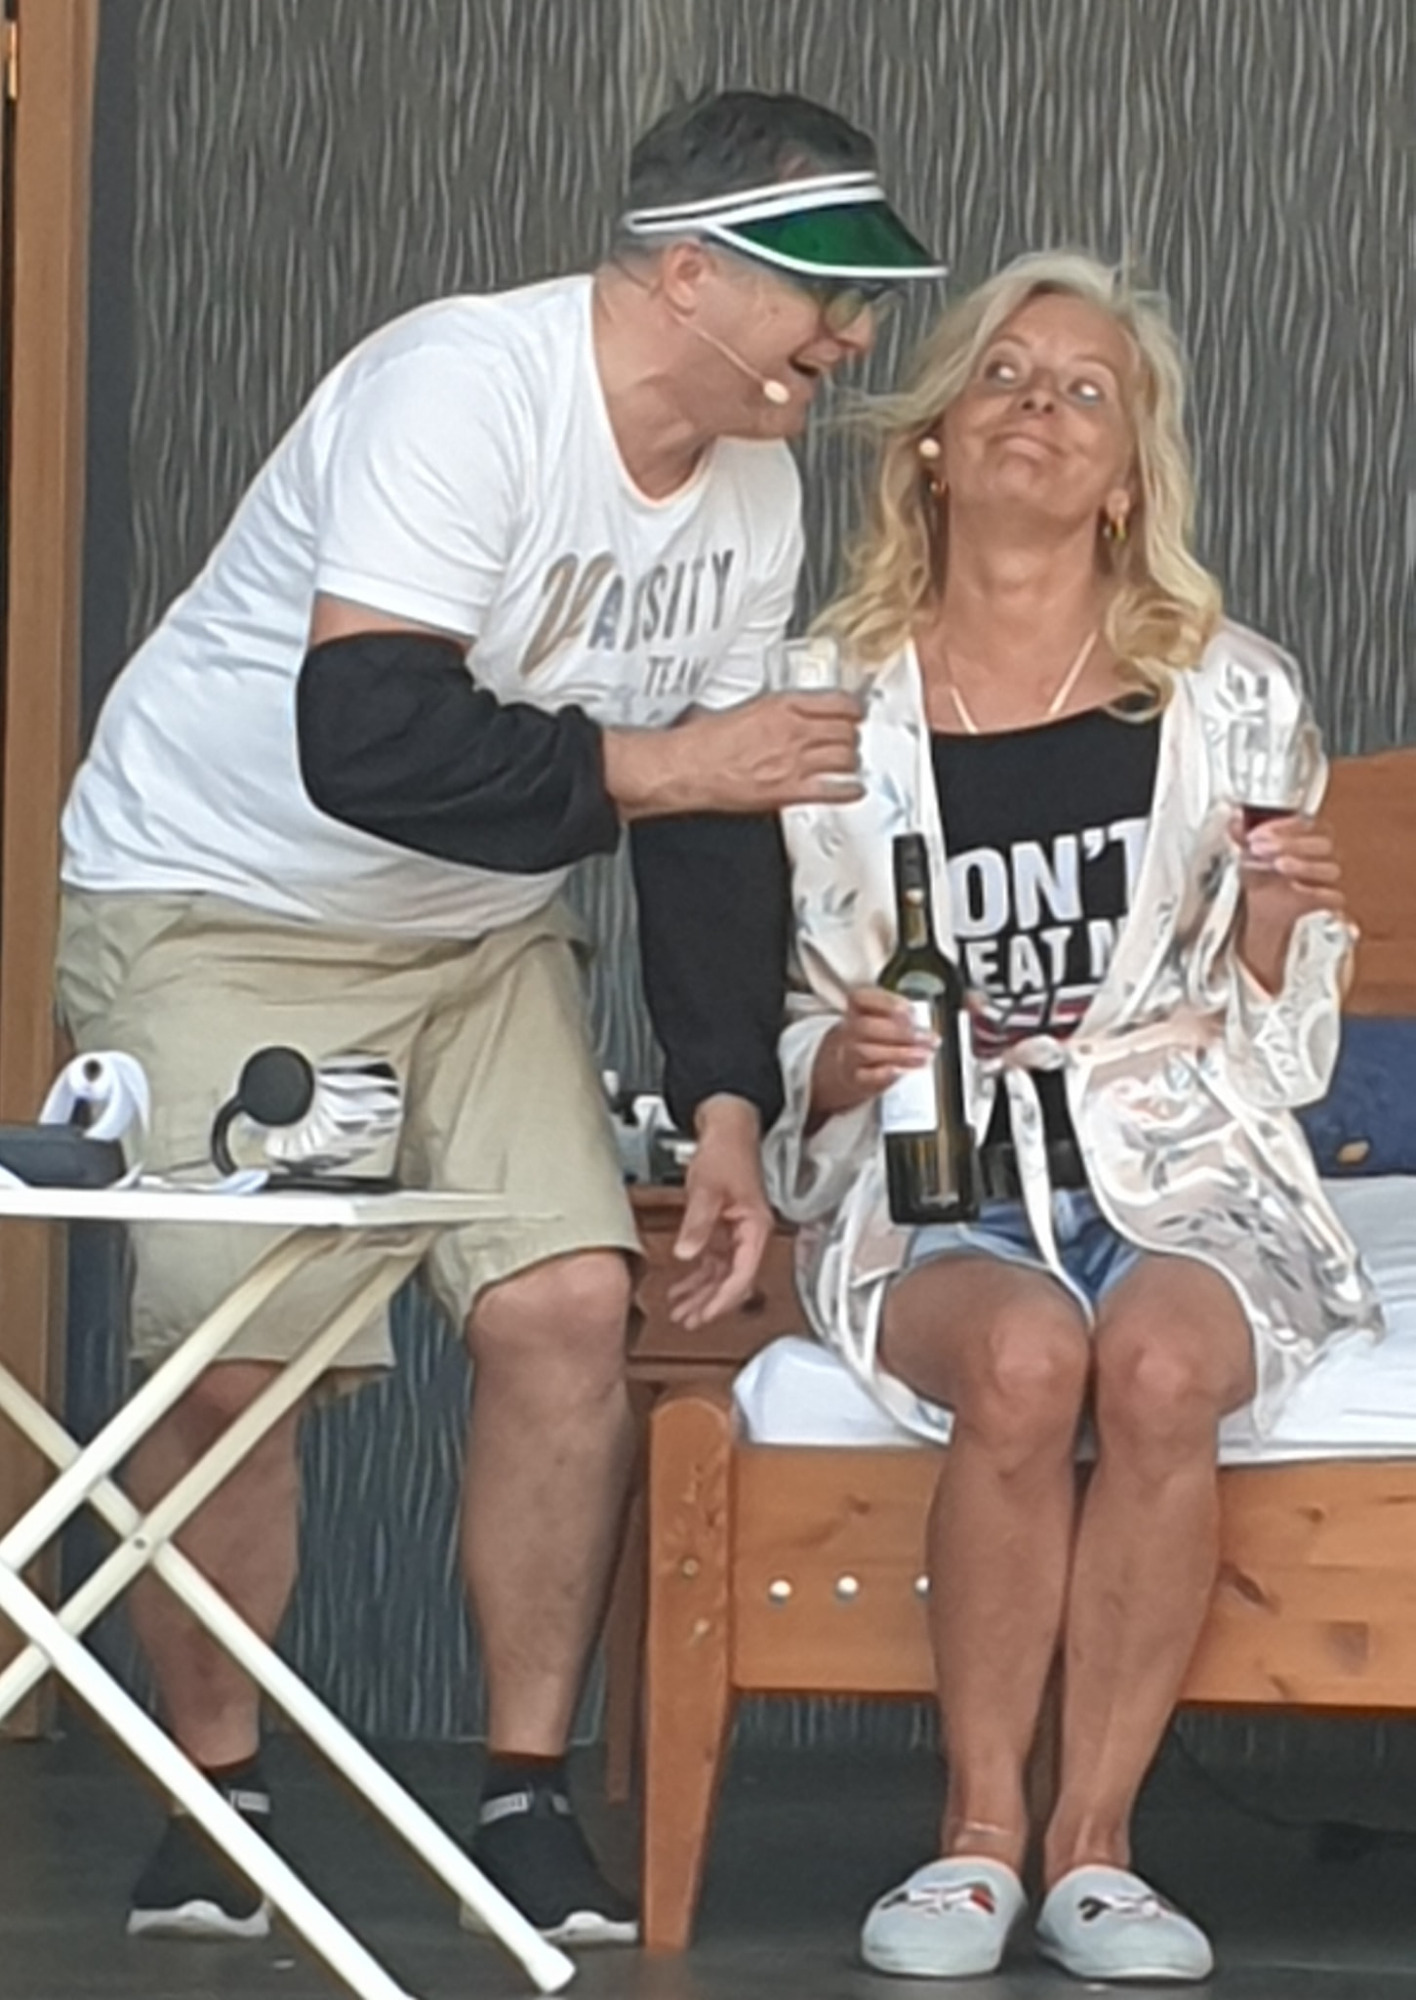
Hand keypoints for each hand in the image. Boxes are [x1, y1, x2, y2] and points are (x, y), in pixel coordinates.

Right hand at [603, 693, 862, 816]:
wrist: (685, 767)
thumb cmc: (699, 740)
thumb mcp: (735, 707)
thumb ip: (759, 710)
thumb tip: (762, 712)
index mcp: (780, 706)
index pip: (837, 702)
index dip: (852, 708)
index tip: (855, 711)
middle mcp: (793, 732)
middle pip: (846, 731)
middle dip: (851, 735)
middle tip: (851, 738)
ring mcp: (794, 763)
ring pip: (845, 758)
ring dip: (851, 760)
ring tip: (849, 761)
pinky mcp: (789, 791)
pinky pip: (833, 790)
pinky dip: (849, 790)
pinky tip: (853, 788)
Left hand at [667, 1096, 772, 1327]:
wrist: (727, 1126)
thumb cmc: (727, 1150)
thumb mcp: (708, 1187)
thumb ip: (698, 1223)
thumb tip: (686, 1253)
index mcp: (755, 1228)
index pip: (744, 1274)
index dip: (724, 1299)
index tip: (705, 1314)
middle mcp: (750, 1235)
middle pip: (734, 1281)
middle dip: (710, 1304)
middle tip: (687, 1321)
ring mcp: (737, 1232)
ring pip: (722, 1274)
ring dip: (702, 1293)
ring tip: (680, 1311)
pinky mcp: (724, 1227)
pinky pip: (712, 1261)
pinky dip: (697, 1276)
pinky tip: (681, 1287)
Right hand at [810, 986, 935, 1122]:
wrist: (844, 1067)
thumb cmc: (872, 1039)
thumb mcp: (881, 1019)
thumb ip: (900, 1017)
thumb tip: (924, 1026)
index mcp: (855, 1009)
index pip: (860, 998)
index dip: (887, 1003)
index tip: (910, 1012)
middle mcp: (848, 1031)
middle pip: (866, 1027)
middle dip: (901, 1032)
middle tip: (928, 1038)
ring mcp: (848, 1056)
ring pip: (866, 1052)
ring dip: (900, 1054)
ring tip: (924, 1055)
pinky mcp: (854, 1079)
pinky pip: (866, 1077)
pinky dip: (885, 1074)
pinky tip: (903, 1071)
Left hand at [1234, 810, 1345, 990]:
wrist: (1264, 919)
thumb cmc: (1260, 881)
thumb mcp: (1246, 858)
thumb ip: (1241, 837)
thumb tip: (1234, 818)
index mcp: (1304, 839)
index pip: (1304, 823)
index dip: (1281, 826)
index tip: (1255, 834)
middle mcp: (1321, 857)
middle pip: (1321, 842)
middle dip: (1289, 843)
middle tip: (1260, 847)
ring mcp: (1327, 880)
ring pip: (1329, 868)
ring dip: (1303, 864)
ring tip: (1278, 865)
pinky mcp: (1329, 904)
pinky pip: (1333, 898)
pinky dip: (1316, 893)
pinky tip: (1296, 890)